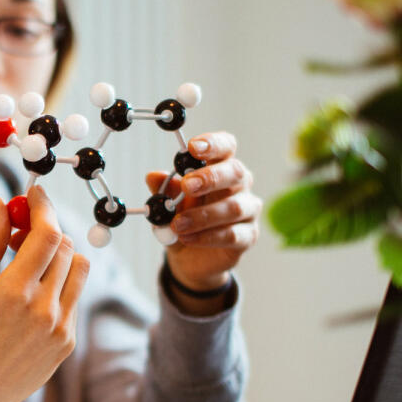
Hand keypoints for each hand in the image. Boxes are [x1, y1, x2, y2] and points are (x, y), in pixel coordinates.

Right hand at [0, 186, 89, 401]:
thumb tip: (1, 203)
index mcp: (13, 294)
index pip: (47, 234)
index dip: (44, 206)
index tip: (35, 193)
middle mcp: (43, 311)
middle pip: (66, 247)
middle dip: (48, 228)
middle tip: (23, 228)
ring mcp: (60, 329)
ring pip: (79, 268)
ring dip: (59, 253)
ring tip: (29, 260)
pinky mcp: (68, 342)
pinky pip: (74, 296)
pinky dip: (59, 283)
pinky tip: (32, 292)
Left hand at [146, 131, 260, 294]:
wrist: (190, 257)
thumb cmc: (184, 220)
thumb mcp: (167, 205)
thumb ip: (164, 190)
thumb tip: (152, 176)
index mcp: (221, 168)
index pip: (226, 147)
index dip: (213, 144)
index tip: (192, 147)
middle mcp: (239, 185)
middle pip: (236, 172)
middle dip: (210, 177)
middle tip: (188, 186)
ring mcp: (248, 210)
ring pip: (233, 207)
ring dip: (202, 216)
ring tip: (177, 224)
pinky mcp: (248, 236)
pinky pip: (233, 234)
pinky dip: (208, 237)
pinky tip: (188, 239)